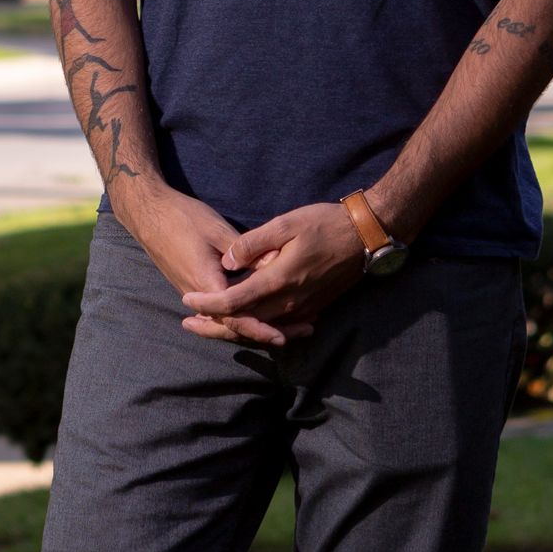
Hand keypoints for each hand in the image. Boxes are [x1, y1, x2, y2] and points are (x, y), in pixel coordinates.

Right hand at [121, 184, 290, 349]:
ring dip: (255, 327)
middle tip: (300, 332)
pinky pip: (219, 312)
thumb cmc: (183, 217)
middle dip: (266, 333)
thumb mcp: (218, 229)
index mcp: (206, 283)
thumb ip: (246, 251)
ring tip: (289, 329)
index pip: (235, 317)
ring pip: (226, 322)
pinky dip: (240, 317)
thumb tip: (277, 264)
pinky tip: (260, 316)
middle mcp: (198, 296)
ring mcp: (193, 294)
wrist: (148, 213)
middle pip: (233, 327)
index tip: (284, 336)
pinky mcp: (192, 288)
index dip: (260, 329)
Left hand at [178, 201, 366, 343]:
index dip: (207, 304)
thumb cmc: (326, 224)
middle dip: (213, 324)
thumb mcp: (286, 223)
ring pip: (261, 327)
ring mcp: (303, 308)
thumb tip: (227, 261)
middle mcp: (289, 302)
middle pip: (243, 323)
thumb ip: (253, 243)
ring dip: (234, 327)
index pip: (234, 303)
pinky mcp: (312, 308)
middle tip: (187, 321)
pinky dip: (258, 325)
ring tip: (209, 323)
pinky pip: (279, 324)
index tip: (186, 299)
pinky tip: (246, 319)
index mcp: (278, 281)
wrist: (367, 236)